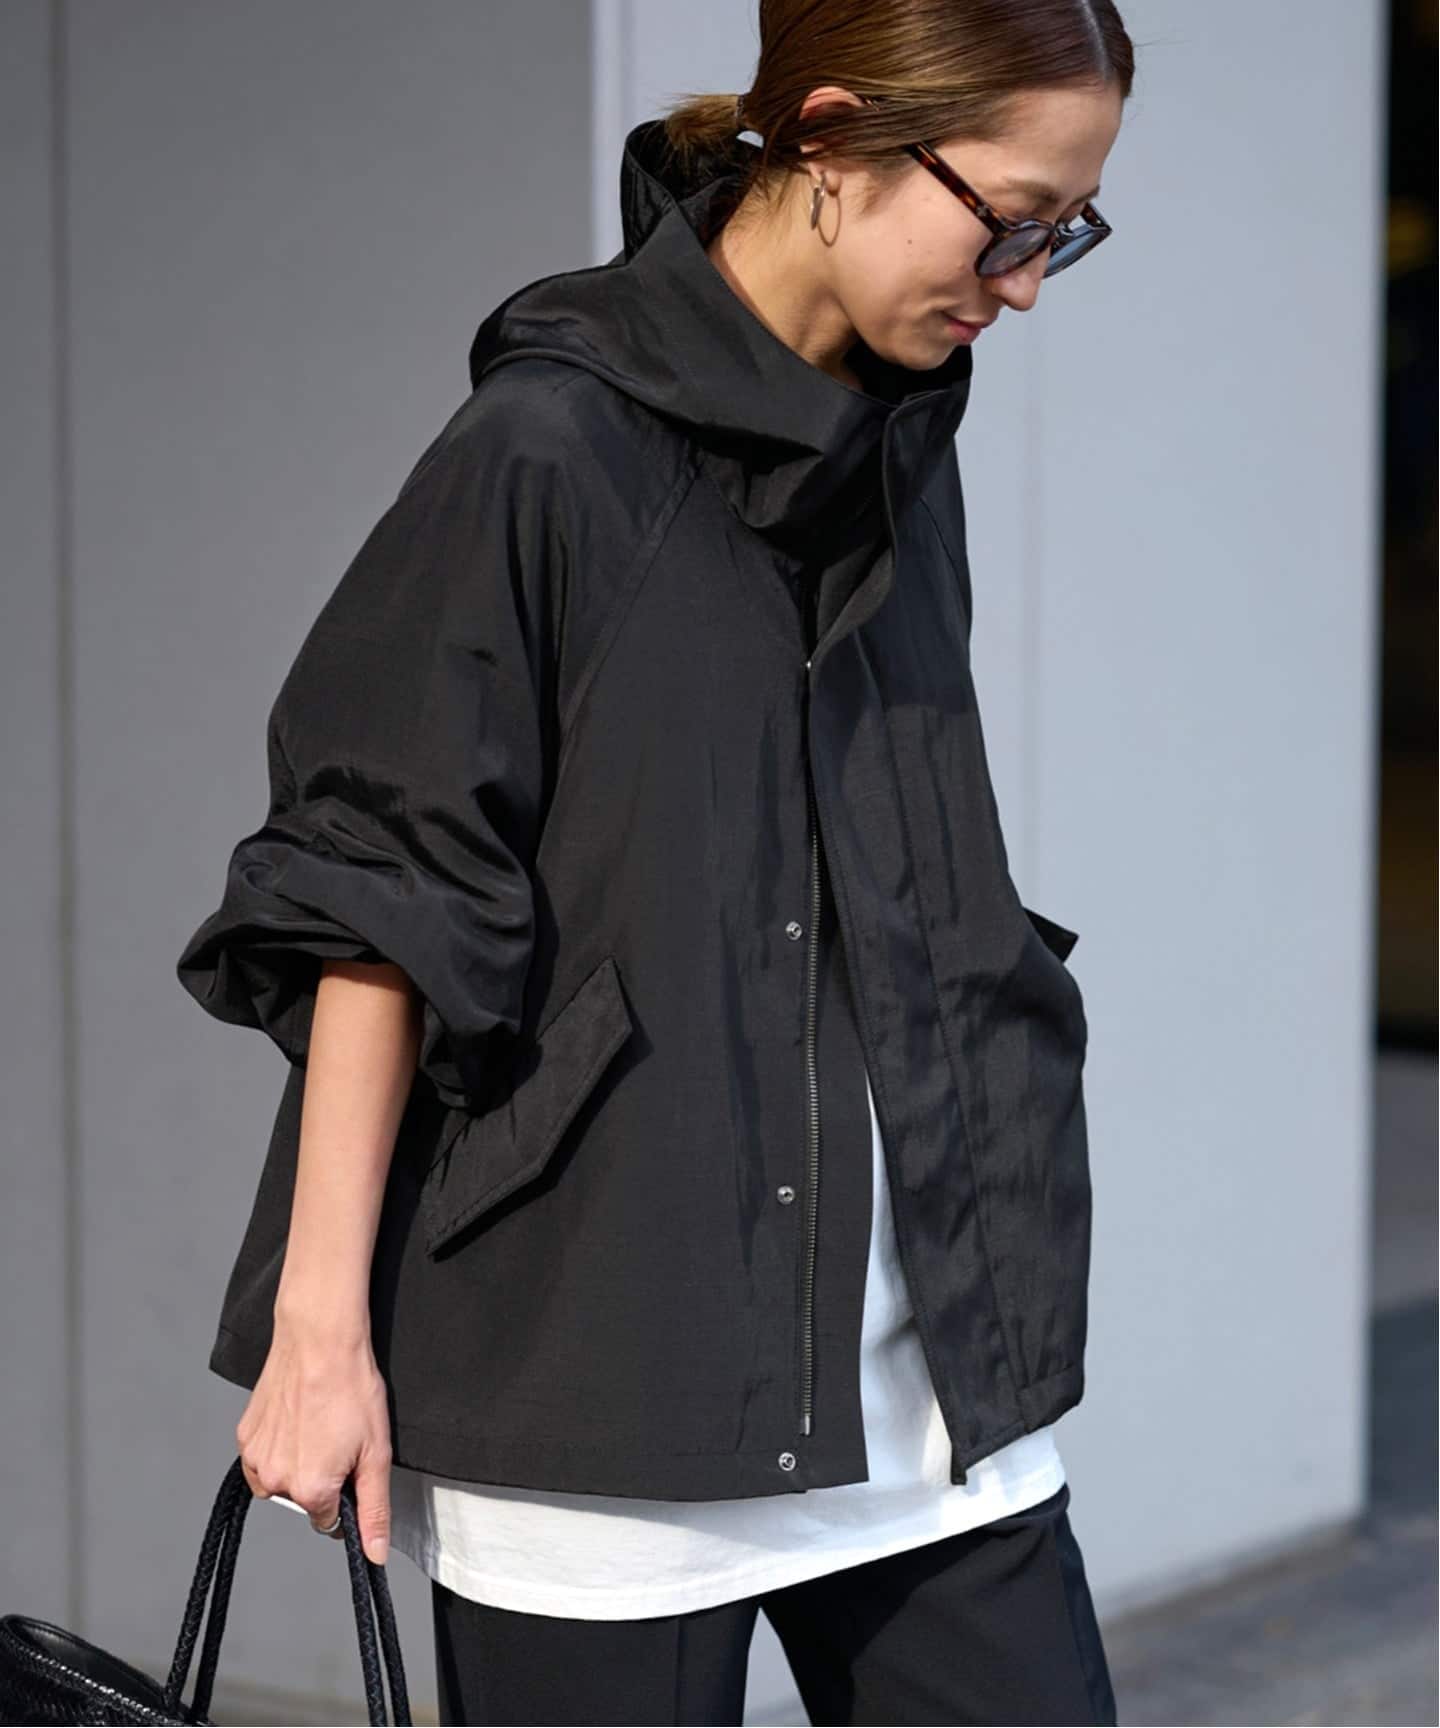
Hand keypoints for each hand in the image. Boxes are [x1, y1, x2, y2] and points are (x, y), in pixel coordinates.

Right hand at [235, 1315, 392, 1564]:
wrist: (320, 1340)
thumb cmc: (352, 1388)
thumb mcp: (377, 1453)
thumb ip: (373, 1510)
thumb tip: (375, 1555)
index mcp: (310, 1490)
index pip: (329, 1522)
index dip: (345, 1497)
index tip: (352, 1468)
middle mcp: (275, 1481)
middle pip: (304, 1500)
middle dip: (321, 1480)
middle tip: (338, 1439)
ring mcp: (255, 1457)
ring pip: (280, 1481)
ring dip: (297, 1466)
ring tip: (317, 1427)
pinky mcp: (244, 1436)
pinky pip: (262, 1459)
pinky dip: (278, 1448)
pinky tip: (297, 1420)